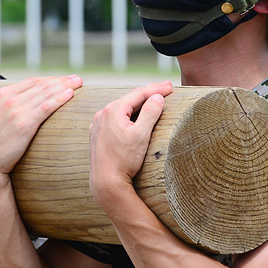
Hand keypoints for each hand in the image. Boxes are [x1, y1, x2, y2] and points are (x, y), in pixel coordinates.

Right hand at [0, 75, 82, 181]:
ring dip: (65, 86)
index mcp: (1, 94)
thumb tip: (19, 101)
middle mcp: (9, 99)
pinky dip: (60, 99)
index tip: (63, 80)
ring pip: (46, 93)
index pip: (31, 82)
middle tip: (77, 79)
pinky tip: (70, 95)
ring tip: (78, 84)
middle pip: (41, 85)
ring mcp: (16, 110)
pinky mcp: (24, 124)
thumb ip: (5, 105)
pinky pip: (46, 107)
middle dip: (61, 80)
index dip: (50, 79)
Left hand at [88, 80, 172, 209]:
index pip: (139, 94)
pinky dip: (125, 115)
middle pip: (129, 99)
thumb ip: (150, 113)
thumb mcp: (141, 135)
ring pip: (121, 109)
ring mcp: (98, 125)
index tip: (170, 86)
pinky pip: (114, 119)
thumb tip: (157, 97)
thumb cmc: (124, 160)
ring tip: (151, 98)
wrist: (106, 182)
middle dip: (148, 93)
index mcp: (113, 110)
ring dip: (136, 103)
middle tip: (165, 87)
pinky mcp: (97, 135)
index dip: (156, 89)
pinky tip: (131, 115)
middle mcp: (102, 114)